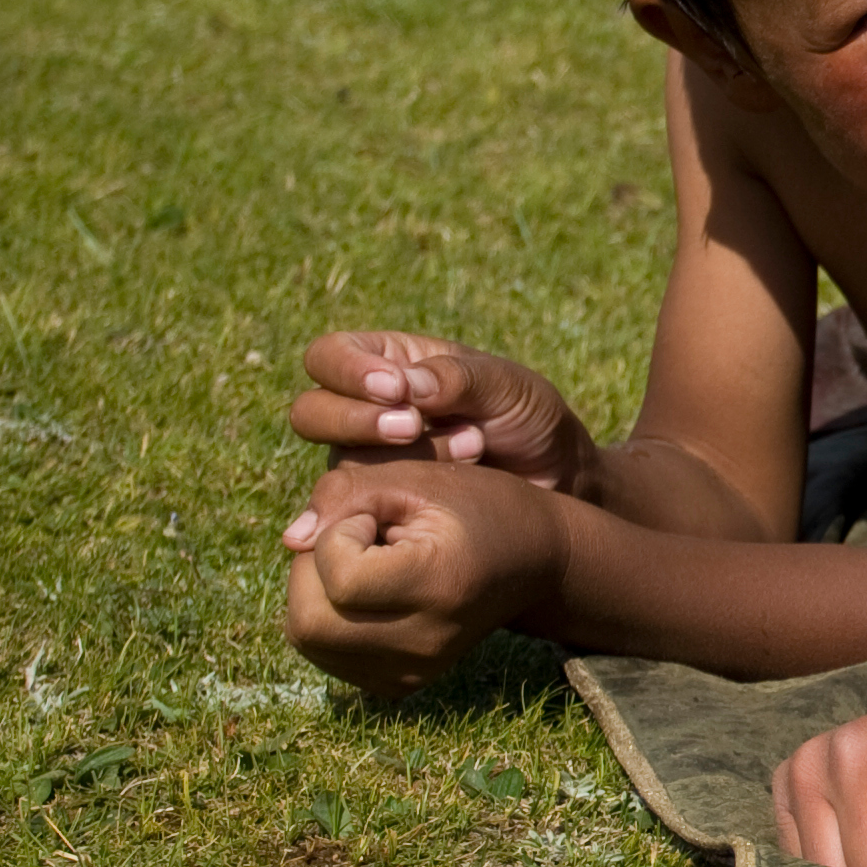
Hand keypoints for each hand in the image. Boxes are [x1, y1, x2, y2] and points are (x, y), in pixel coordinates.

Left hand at [281, 461, 568, 697]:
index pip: (340, 578)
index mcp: (440, 585)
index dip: (337, 534)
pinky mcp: (401, 682)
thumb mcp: (418, 478)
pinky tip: (365, 592)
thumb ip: (345, 494)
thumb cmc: (478, 506)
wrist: (537, 560)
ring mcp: (414, 670)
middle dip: (309, 569)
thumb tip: (289, 539)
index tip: (374, 518)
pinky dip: (327, 617)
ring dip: (313, 592)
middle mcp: (426, 641)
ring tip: (360, 563)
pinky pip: (325, 653)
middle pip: (309, 621)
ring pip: (308, 639)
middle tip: (349, 538)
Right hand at [285, 331, 594, 488]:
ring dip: (398, 460)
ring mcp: (368, 463)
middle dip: (354, 420)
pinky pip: (358, 509)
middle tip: (411, 427)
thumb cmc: (531, 422)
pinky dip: (398, 500)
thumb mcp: (509, 388)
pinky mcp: (379, 509)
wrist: (557, 483)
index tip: (397, 390)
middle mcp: (365, 412)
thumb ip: (460, 379)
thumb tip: (404, 387)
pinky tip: (442, 496)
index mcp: (390, 363)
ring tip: (471, 449)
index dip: (349, 371)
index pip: (329, 356)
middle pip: (310, 412)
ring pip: (337, 464)